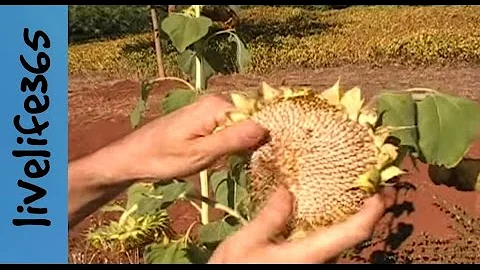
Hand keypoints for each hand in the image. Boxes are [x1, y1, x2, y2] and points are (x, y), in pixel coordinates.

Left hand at [107, 95, 268, 181]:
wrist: (134, 156)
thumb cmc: (163, 158)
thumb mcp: (201, 153)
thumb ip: (233, 139)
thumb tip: (266, 127)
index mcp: (216, 107)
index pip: (257, 115)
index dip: (267, 134)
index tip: (270, 154)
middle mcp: (216, 102)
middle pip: (251, 118)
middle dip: (256, 138)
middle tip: (256, 161)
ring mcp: (210, 110)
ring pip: (241, 124)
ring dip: (245, 142)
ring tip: (242, 161)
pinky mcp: (205, 119)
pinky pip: (229, 127)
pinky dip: (234, 142)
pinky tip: (231, 157)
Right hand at [208, 187, 384, 263]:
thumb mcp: (244, 244)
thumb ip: (269, 218)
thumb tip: (287, 191)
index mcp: (309, 255)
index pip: (353, 233)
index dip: (372, 212)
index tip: (380, 190)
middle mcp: (318, 265)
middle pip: (350, 237)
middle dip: (361, 211)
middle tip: (364, 184)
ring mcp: (312, 267)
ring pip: (336, 243)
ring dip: (344, 219)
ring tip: (340, 192)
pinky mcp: (303, 266)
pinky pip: (323, 247)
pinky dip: (327, 228)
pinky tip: (314, 215)